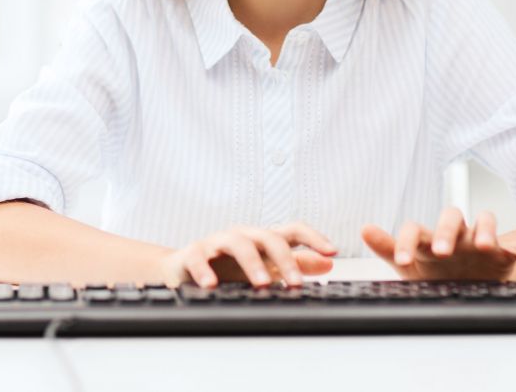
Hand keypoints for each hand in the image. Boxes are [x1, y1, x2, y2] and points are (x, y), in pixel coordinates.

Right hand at [157, 221, 337, 288]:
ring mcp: (217, 242)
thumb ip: (297, 265)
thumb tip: (327, 263)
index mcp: (261, 239)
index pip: (292, 230)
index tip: (332, 251)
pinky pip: (199, 257)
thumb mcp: (265, 268)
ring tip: (262, 284)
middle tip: (296, 283)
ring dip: (252, 264)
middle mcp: (242, 236)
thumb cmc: (228, 268)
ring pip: (238, 243)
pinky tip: (212, 284)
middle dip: (285, 259)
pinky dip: (205, 270)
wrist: (182, 270)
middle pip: (268, 237)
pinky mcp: (193, 253)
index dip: (314, 237)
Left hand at [361, 207, 515, 280]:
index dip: (407, 241)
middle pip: (452, 216)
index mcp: (430, 239)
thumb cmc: (438, 274)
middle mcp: (456, 235)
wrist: (474, 287)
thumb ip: (390, 248)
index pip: (416, 228)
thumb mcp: (413, 267)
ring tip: (486, 247)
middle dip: (447, 231)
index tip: (404, 260)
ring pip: (486, 220)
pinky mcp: (507, 254)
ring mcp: (482, 242)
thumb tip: (364, 228)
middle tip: (442, 252)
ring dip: (486, 230)